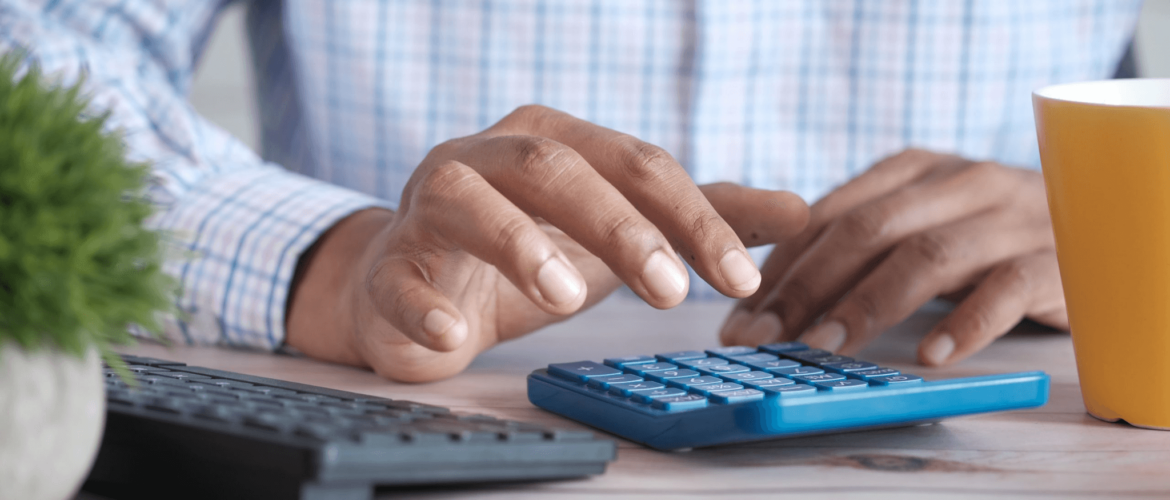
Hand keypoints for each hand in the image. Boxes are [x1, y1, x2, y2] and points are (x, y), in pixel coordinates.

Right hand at [286, 105, 808, 381]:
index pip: (636, 164)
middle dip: (619, 225)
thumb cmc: (527, 250)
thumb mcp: (620, 231)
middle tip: (671, 292)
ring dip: (519, 244)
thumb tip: (802, 210)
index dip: (692, 217)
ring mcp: (431, 205)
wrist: (415, 285)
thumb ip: (701, 218)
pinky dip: (424, 306)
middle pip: (557, 167)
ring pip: (469, 201)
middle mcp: (490, 157)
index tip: (740, 277)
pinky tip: (454, 335)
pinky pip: (399, 278)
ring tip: (567, 296)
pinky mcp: (390, 265)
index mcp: (556, 141)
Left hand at [719, 149, 1066, 365]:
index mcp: (913, 169)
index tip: (741, 316)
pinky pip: (1006, 289)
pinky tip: (930, 357)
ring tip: (824, 348)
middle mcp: (958, 182)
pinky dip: (966, 323)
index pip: (829, 214)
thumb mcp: (918, 224)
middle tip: (764, 337)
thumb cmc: (984, 238)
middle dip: (805, 286)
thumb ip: (857, 246)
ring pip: (927, 254)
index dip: (780, 267)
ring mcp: (1009, 217)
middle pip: (868, 230)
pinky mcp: (1054, 259)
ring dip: (868, 304)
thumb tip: (767, 298)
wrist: (1098, 227)